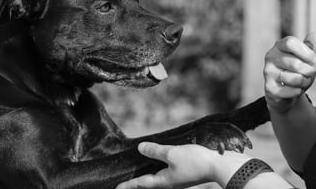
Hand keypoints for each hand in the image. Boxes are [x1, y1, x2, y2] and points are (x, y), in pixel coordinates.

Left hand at [115, 142, 250, 188]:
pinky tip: (159, 160)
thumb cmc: (194, 161)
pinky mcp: (184, 171)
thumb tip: (140, 149)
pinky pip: (166, 170)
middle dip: (137, 181)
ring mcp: (177, 177)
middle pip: (149, 182)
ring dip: (147, 173)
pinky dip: (158, 166)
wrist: (217, 165)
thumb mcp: (172, 153)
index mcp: (164, 180)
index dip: (129, 185)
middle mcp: (169, 181)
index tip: (117, 188)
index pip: (142, 183)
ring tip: (139, 170)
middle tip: (126, 180)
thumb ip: (155, 151)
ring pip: (158, 176)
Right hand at [263, 34, 315, 112]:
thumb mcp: (307, 56)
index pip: (290, 43)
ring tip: (301, 81)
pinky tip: (294, 89)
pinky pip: (292, 91)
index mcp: (279, 46)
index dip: (306, 52)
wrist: (287, 90)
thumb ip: (312, 46)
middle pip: (296, 64)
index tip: (311, 58)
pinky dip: (298, 91)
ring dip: (305, 82)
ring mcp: (268, 72)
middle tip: (309, 73)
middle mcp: (270, 57)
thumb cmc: (299, 70)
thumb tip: (314, 36)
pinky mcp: (269, 88)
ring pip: (295, 79)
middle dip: (309, 71)